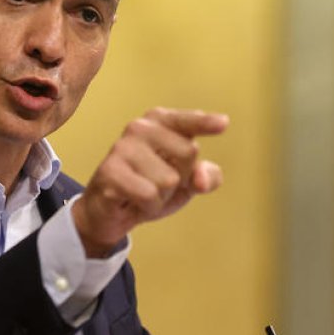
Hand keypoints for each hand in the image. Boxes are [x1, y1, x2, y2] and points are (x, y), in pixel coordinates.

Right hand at [71, 107, 227, 256]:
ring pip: (169, 179)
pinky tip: (133, 201)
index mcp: (160, 122)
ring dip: (161, 196)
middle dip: (180, 179)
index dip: (205, 123)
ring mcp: (123, 147)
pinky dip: (147, 206)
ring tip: (143, 193)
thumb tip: (200, 180)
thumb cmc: (151, 187)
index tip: (224, 123)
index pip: (188, 121)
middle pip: (188, 153)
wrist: (112, 213)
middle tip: (158, 183)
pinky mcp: (109, 171)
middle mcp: (140, 127)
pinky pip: (149, 194)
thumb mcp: (188, 182)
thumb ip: (206, 177)